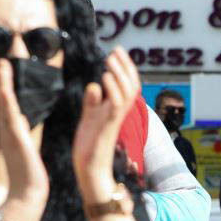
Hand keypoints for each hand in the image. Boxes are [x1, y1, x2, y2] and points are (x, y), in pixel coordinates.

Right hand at [0, 59, 49, 220]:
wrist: (26, 195)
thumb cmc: (27, 176)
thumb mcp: (25, 148)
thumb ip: (19, 132)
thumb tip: (20, 118)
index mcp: (11, 133)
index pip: (5, 106)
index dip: (4, 88)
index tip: (5, 71)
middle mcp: (7, 133)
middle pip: (1, 102)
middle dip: (1, 81)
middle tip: (1, 62)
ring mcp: (10, 137)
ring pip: (3, 107)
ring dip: (2, 86)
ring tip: (2, 67)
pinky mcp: (17, 143)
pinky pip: (10, 121)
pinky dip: (6, 106)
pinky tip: (5, 91)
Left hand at [74, 48, 140, 204]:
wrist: (90, 170)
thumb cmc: (89, 147)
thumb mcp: (89, 119)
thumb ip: (92, 103)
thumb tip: (93, 85)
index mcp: (114, 110)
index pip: (126, 85)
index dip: (124, 68)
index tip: (116, 51)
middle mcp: (118, 113)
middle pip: (131, 85)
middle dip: (125, 66)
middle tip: (115, 51)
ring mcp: (115, 119)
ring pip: (127, 93)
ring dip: (119, 74)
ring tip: (109, 60)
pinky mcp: (108, 127)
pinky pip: (116, 105)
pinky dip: (112, 90)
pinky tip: (104, 77)